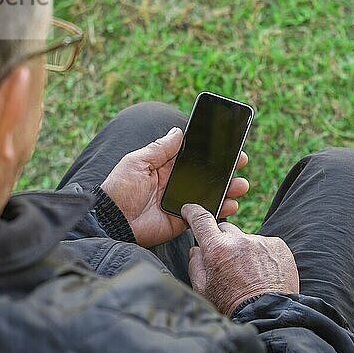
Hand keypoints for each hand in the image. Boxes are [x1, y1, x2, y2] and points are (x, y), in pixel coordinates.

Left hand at [101, 127, 249, 247]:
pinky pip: (204, 214)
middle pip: (206, 174)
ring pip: (210, 193)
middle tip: (241, 162)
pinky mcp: (182, 220)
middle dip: (226, 169)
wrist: (112, 221)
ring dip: (228, 189)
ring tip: (241, 185)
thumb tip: (178, 131)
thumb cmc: (119, 189)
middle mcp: (176, 183)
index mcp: (165, 167)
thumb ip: (159, 149)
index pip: (193, 156)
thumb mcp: (137, 162)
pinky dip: (219, 210)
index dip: (211, 152)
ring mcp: (181, 202)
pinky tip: (231, 204)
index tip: (229, 145)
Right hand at [182, 204, 298, 315]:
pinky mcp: (279, 246)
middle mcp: (239, 240)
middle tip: (226, 261)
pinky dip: (263, 254)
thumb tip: (196, 250)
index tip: (190, 210)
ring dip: (244, 250)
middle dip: (222, 240)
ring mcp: (261, 241)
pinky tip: (263, 273)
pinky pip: (265, 245)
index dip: (193, 212)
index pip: (201, 219)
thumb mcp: (203, 289)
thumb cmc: (233, 306)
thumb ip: (195, 265)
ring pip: (247, 239)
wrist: (268, 316)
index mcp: (217, 248)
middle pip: (225, 229)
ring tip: (249, 273)